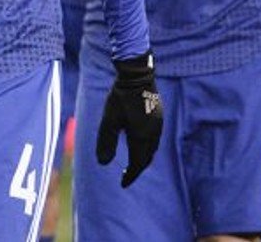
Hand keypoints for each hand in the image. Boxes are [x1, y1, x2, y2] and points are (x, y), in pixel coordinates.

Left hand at [96, 52, 162, 187]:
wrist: (137, 77)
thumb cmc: (120, 98)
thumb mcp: (109, 120)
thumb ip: (106, 142)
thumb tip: (102, 163)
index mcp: (142, 137)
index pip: (137, 164)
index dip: (130, 175)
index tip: (123, 184)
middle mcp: (153, 135)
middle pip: (146, 159)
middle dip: (136, 170)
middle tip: (126, 177)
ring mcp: (158, 126)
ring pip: (151, 150)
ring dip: (142, 159)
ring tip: (131, 165)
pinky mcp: (158, 118)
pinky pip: (153, 140)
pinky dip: (146, 149)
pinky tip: (138, 145)